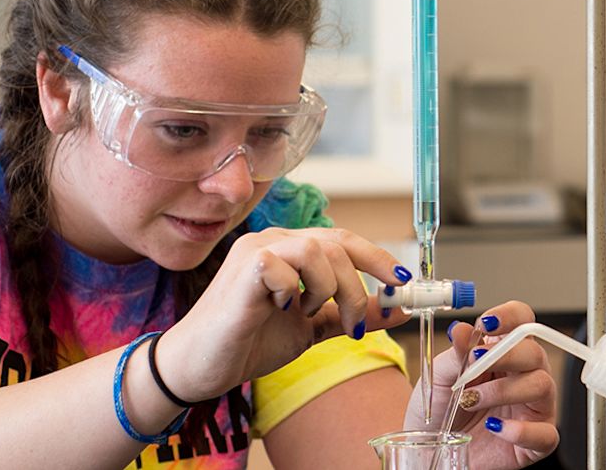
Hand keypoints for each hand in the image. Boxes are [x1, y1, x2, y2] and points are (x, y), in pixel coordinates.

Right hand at [157, 227, 410, 400]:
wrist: (202, 367)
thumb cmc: (250, 342)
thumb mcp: (313, 327)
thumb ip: (350, 313)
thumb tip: (398, 309)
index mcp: (290, 248)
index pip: (343, 239)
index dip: (377, 258)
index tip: (403, 282)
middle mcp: (273, 240)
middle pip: (337, 243)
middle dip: (358, 286)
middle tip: (354, 322)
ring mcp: (255, 250)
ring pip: (316, 249)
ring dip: (328, 288)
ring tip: (309, 314)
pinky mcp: (241, 270)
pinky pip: (283, 266)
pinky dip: (293, 291)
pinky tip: (281, 309)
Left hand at [407, 301, 560, 469]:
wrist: (431, 452)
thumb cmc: (441, 413)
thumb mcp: (440, 379)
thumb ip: (455, 355)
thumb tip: (460, 330)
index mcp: (504, 354)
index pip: (522, 322)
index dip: (511, 317)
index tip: (488, 322)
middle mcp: (524, 376)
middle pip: (535, 352)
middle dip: (506, 355)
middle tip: (475, 365)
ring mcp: (533, 408)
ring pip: (542, 385)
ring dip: (504, 390)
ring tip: (471, 401)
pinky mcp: (537, 440)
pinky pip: (545, 433)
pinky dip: (520, 431)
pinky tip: (494, 429)